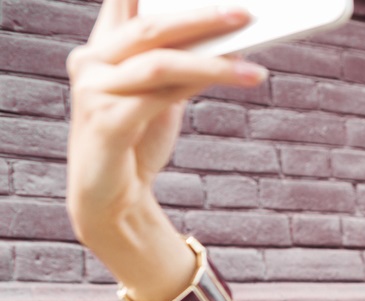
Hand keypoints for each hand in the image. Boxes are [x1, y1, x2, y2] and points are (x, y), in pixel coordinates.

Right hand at [65, 0, 265, 257]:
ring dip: (214, 62)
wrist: (114, 197)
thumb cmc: (138, 139)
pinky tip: (235, 81)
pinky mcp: (106, 122)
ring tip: (254, 68)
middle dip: (201, 17)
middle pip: (151, 25)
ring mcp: (94, 91)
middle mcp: (90, 61)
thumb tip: (229, 38)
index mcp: (102, 46)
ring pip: (161, 62)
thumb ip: (180, 62)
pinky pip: (160, 97)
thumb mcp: (161, 93)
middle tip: (244, 14)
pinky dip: (199, 85)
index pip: (124, 0)